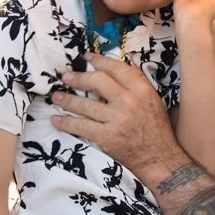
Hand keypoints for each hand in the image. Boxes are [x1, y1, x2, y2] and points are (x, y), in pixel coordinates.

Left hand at [52, 56, 183, 177]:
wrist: (158, 157)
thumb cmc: (157, 128)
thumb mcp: (154, 99)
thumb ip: (139, 80)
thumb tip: (128, 59)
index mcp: (141, 90)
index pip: (116, 68)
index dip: (98, 60)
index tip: (86, 57)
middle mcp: (128, 101)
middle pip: (97, 81)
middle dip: (78, 77)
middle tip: (65, 77)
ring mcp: (116, 119)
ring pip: (84, 104)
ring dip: (66, 100)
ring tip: (56, 96)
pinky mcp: (106, 136)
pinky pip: (81, 126)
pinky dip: (66, 123)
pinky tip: (57, 120)